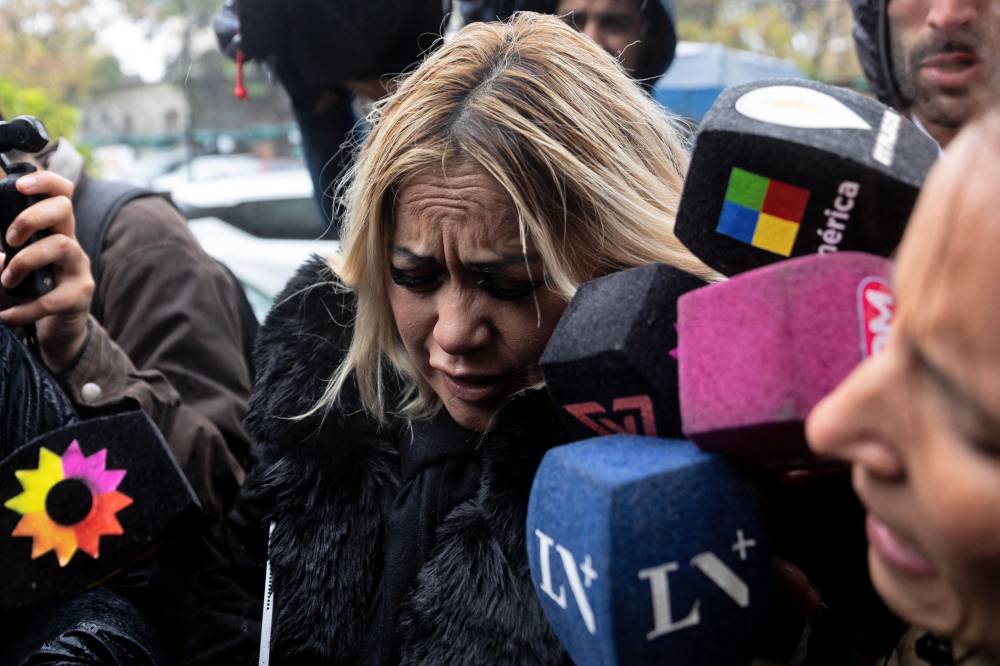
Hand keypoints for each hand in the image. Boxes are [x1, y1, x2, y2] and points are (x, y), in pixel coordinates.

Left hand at [0, 171, 93, 371]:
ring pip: (62, 246)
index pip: (61, 193)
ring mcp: (78, 269)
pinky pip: (53, 297)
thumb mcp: (16, 263)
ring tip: (7, 281)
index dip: (45, 182)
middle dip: (31, 218)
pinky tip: (7, 315)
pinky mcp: (79, 296)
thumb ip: (4, 252)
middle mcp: (70, 243)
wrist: (57, 329)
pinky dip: (25, 308)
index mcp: (54, 230)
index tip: (19, 186)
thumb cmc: (34, 290)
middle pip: (64, 210)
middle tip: (9, 240)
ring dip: (25, 261)